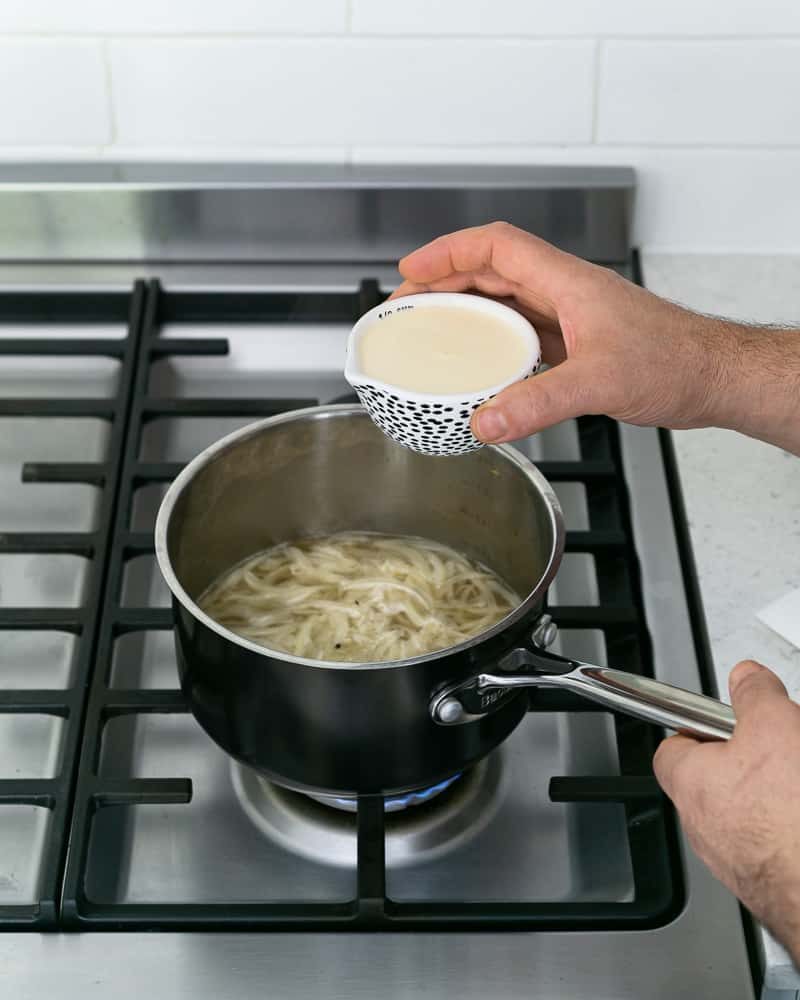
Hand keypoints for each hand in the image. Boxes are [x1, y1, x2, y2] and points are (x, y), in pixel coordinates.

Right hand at [393, 222, 799, 453]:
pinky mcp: (576, 344)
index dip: (448, 252)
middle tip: (408, 307)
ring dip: (465, 312)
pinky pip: (520, 335)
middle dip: (443, 283)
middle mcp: (565, 293)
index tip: (413, 270)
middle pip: (490, 272)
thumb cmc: (676, 360)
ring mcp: (570, 317)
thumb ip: (539, 403)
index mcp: (567, 282)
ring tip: (431, 331)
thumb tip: (487, 421)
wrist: (712, 377)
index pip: (496, 247)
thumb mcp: (599, 381)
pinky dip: (491, 344)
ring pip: (504, 302)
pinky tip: (479, 368)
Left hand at [654, 660, 799, 959]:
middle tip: (782, 745)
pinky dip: (791, 825)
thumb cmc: (793, 820)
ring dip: (776, 794)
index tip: (719, 716)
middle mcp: (705, 828)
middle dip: (751, 760)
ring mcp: (738, 862)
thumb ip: (754, 695)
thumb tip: (746, 677)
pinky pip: (777, 843)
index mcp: (691, 784)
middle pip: (718, 780)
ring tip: (798, 779)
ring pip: (751, 814)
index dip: (697, 727)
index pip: (673, 748)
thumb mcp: (774, 726)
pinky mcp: (772, 885)